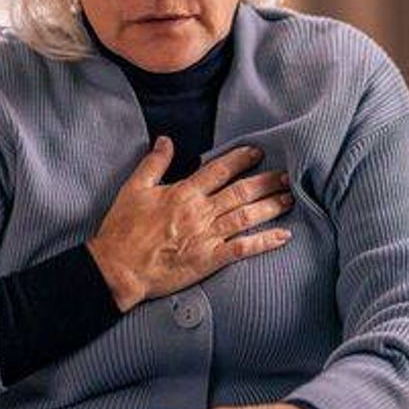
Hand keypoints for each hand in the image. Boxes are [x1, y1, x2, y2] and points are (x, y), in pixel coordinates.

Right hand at [86, 136, 294, 311]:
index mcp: (183, 192)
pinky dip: (264, 242)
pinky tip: (283, 236)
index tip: (258, 153)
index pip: (219, 169)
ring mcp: (206, 236)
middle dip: (266, 182)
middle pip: (241, 191)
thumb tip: (165, 140)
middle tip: (287, 176)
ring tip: (290, 199)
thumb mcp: (134, 188)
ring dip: (271, 206)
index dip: (241, 159)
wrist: (118, 268)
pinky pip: (242, 248)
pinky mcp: (209, 260)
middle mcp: (200, 212)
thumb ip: (153, 163)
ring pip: (246, 216)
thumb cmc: (122, 229)